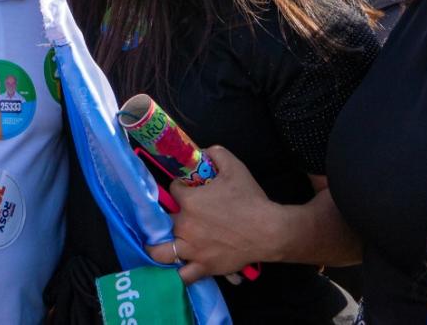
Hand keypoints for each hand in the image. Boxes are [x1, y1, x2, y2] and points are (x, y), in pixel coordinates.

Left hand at [145, 145, 277, 284]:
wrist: (269, 230)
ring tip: (159, 245)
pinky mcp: (203, 266)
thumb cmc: (250, 199)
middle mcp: (185, 225)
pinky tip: (175, 268)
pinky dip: (176, 274)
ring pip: (161, 252)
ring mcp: (192, 249)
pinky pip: (182, 276)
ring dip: (157, 247)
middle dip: (166, 216)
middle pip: (162, 220)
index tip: (187, 188)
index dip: (179, 187)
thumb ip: (215, 154)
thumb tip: (203, 150)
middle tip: (176, 215)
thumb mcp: (234, 167)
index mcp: (189, 201)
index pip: (173, 190)